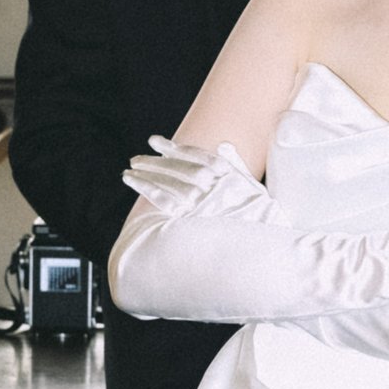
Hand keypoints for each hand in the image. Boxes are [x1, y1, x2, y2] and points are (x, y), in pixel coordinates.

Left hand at [122, 135, 257, 216]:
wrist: (258, 246)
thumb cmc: (257, 215)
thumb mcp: (251, 186)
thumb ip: (235, 164)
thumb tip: (224, 145)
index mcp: (227, 175)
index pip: (195, 155)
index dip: (172, 147)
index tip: (154, 141)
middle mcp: (213, 185)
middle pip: (179, 167)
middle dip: (155, 161)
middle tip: (135, 158)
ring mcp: (201, 202)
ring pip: (169, 182)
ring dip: (147, 173)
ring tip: (130, 170)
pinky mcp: (191, 219)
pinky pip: (165, 201)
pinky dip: (148, 188)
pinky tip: (135, 182)